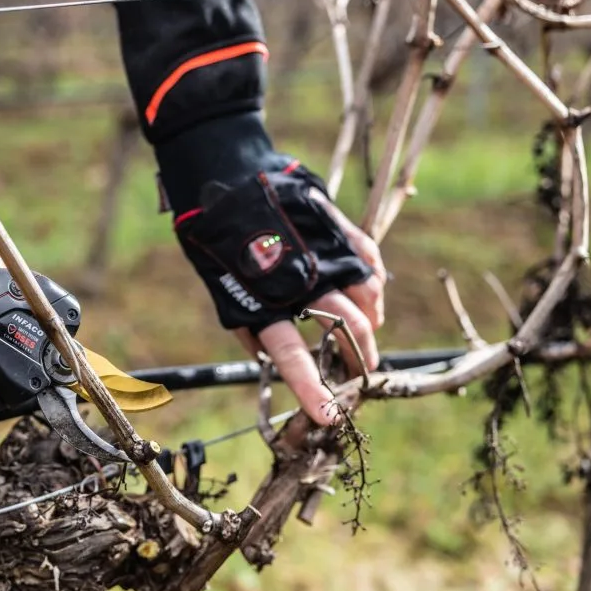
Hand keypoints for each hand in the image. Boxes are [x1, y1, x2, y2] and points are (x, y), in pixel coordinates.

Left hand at [175, 162, 386, 425]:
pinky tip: (372, 297)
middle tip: (364, 373)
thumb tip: (269, 362)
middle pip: (345, 329)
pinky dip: (375, 285)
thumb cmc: (215, 240)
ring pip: (366, 298)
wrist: (221, 175)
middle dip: (360, 358)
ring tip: (368, 337)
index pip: (291, 353)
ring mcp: (321, 251)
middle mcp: (296, 278)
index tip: (331, 415)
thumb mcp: (220, 289)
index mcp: (261, 299)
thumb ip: (247, 329)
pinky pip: (370, 263)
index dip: (312, 387)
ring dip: (372, 324)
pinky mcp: (336, 226)